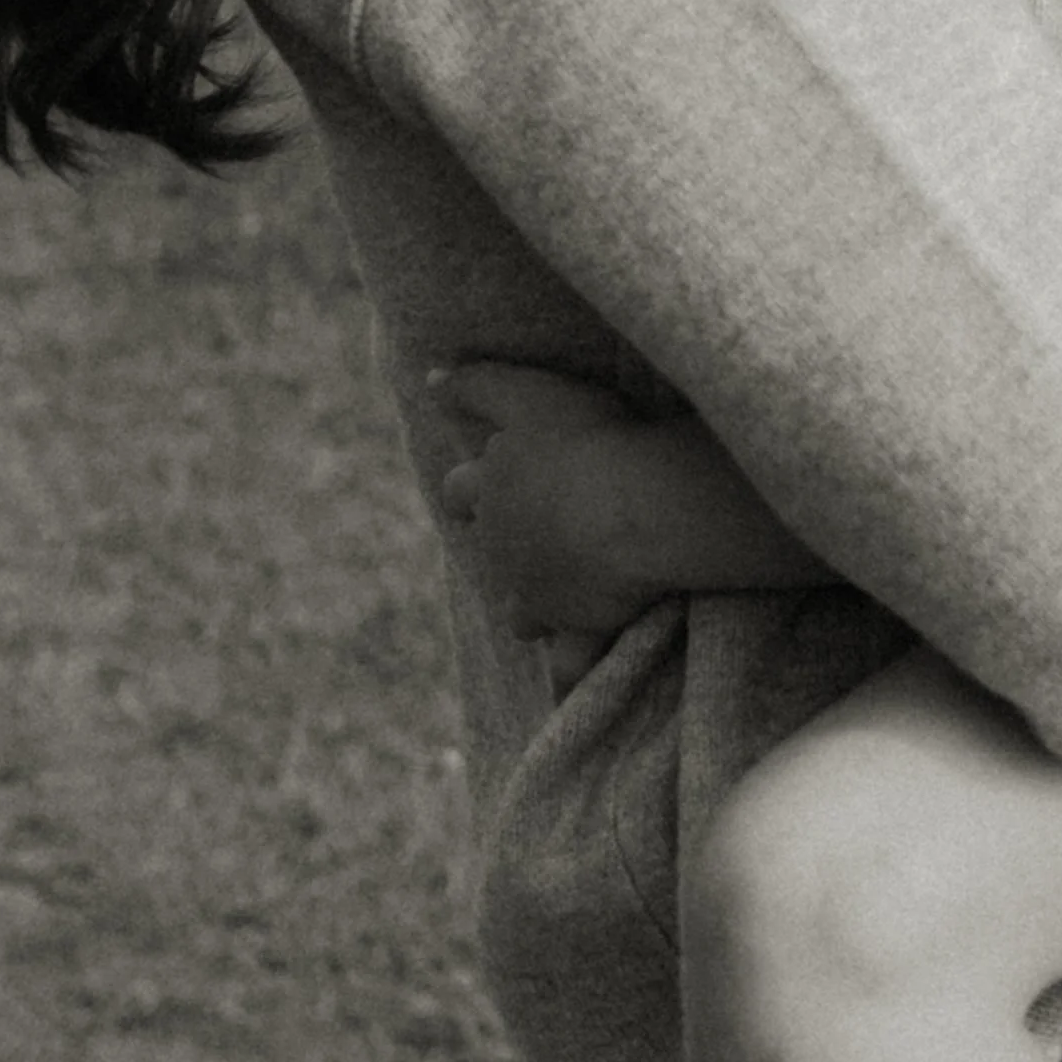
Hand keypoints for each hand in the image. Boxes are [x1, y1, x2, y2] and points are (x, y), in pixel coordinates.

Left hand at [428, 360, 665, 645]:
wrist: (633, 509)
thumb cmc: (588, 440)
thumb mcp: (528, 392)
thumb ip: (476, 384)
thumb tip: (428, 379)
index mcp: (490, 491)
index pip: (463, 490)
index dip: (474, 488)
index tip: (489, 485)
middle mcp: (501, 549)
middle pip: (492, 553)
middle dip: (510, 547)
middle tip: (544, 533)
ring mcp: (535, 597)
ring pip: (522, 612)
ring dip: (537, 605)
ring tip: (568, 596)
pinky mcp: (574, 631)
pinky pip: (569, 666)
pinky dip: (571, 673)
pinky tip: (577, 682)